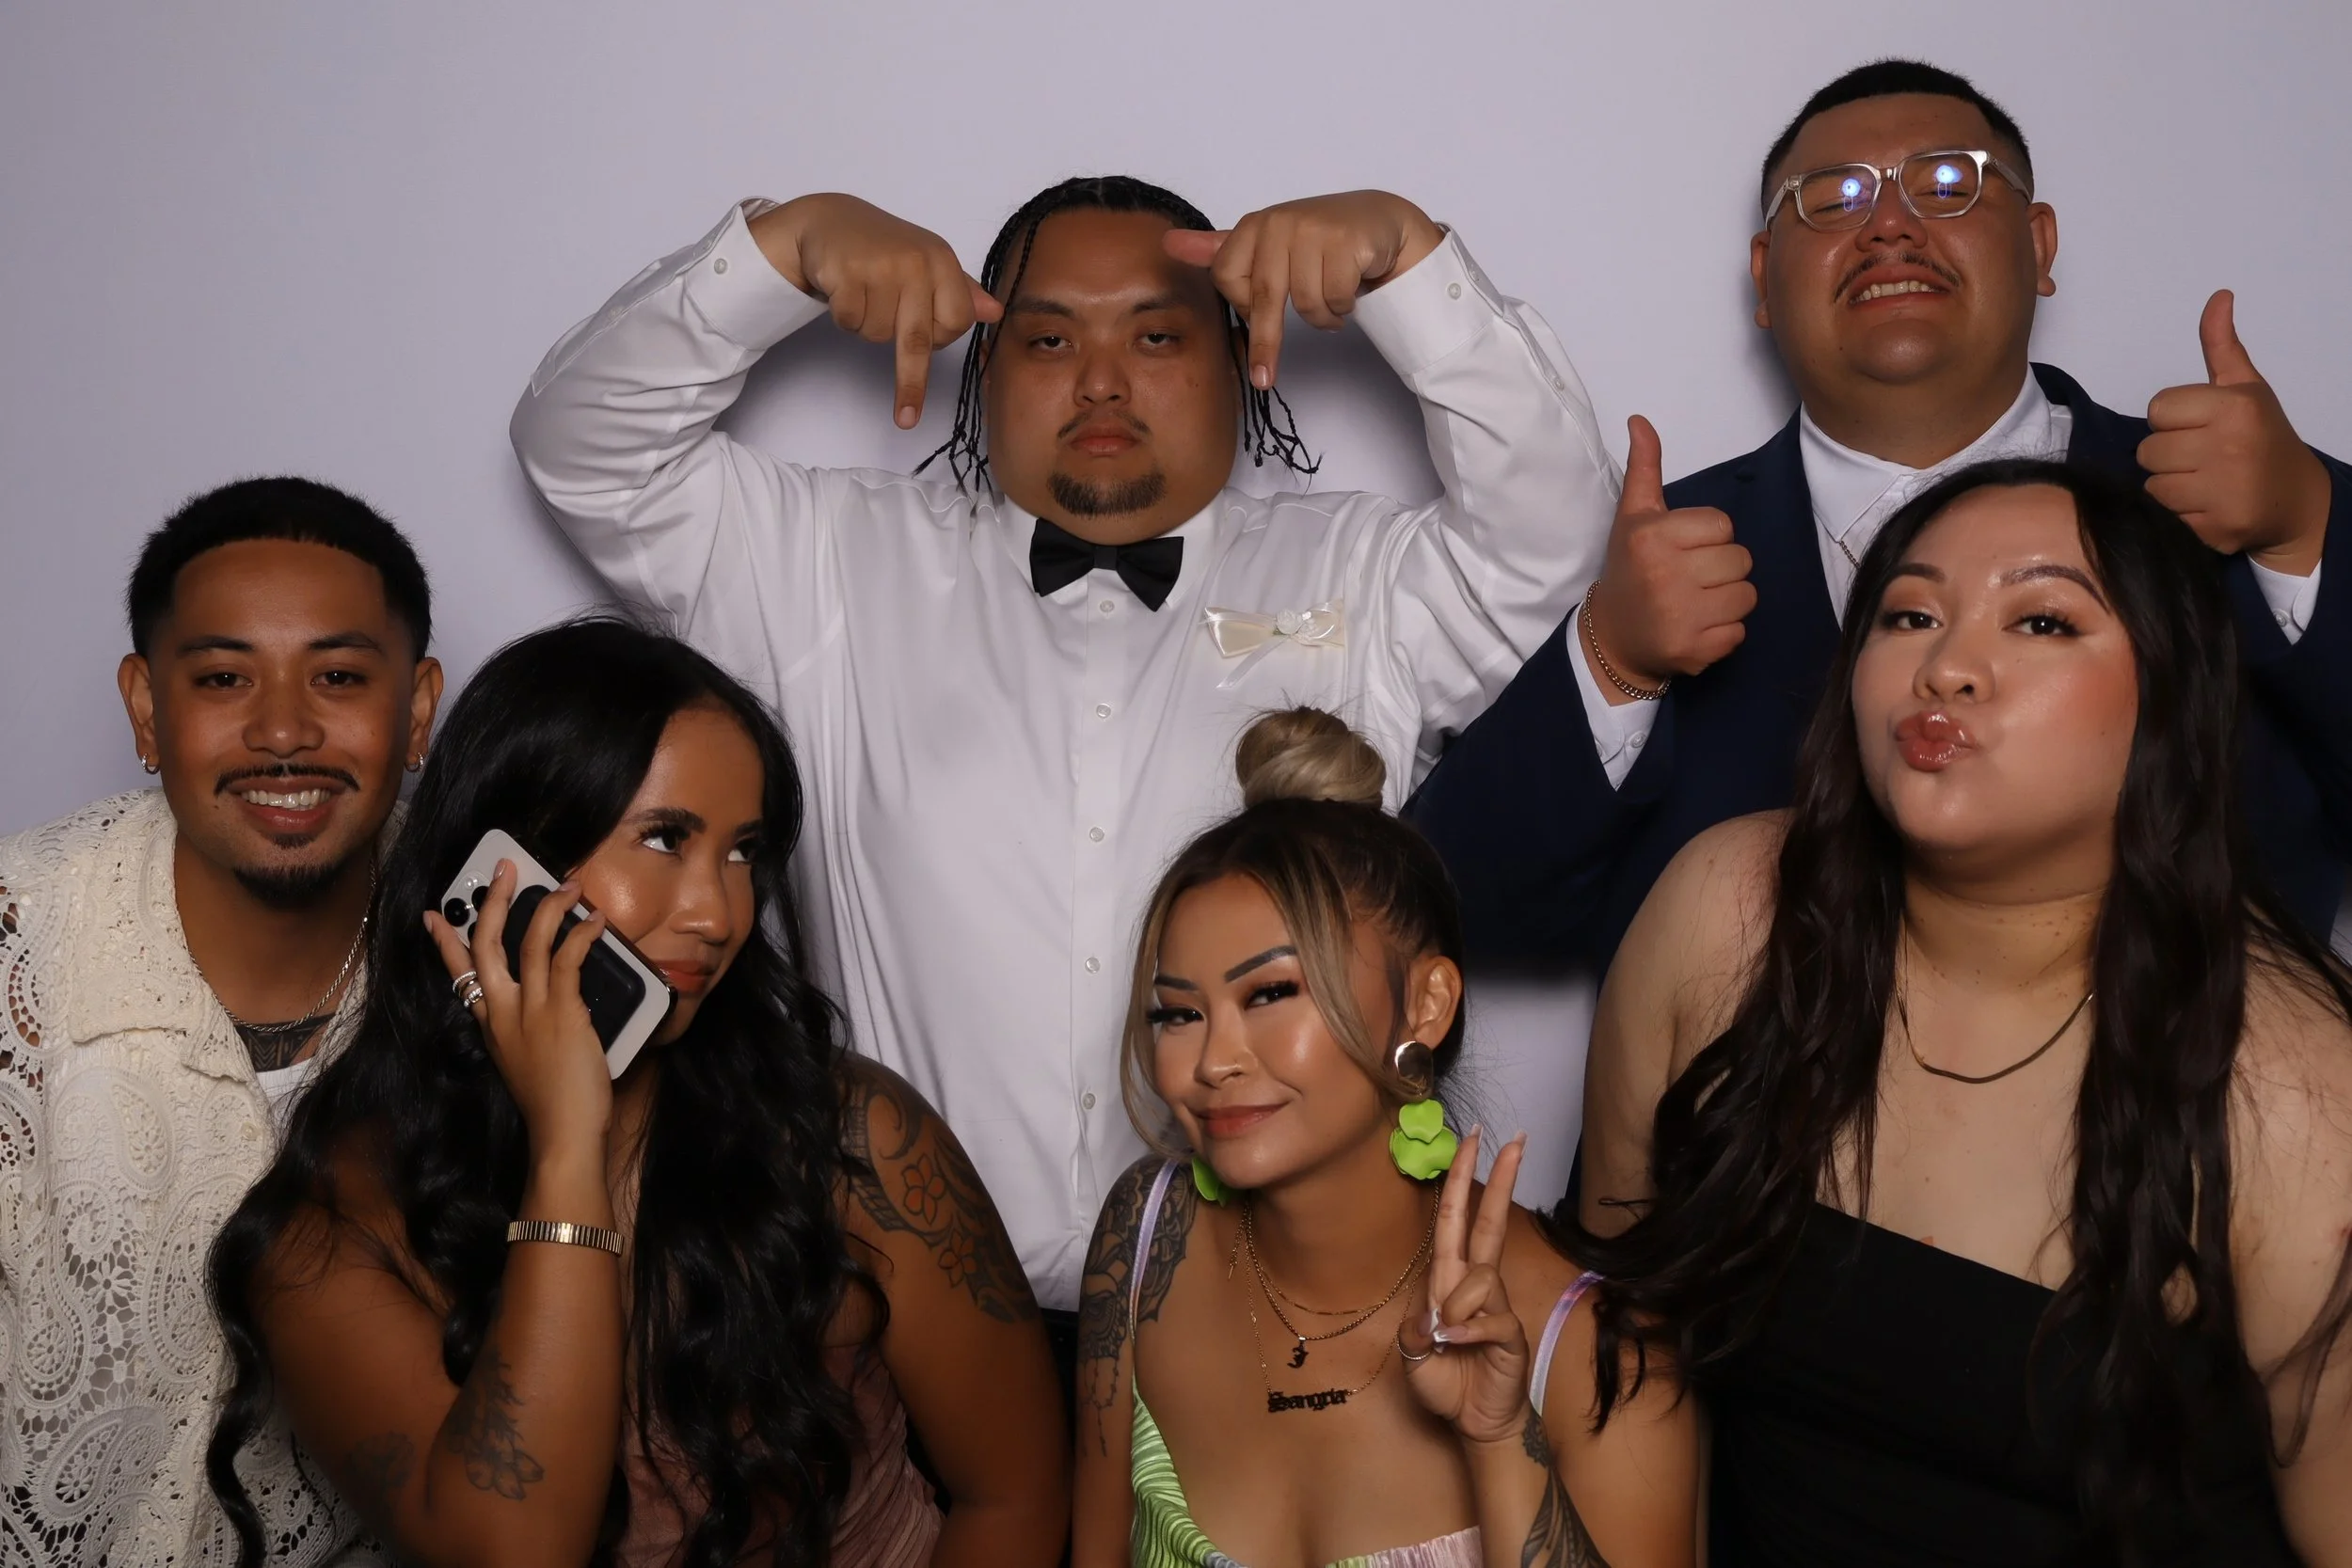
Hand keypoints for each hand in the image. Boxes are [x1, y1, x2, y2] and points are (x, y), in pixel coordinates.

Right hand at [425, 860, 614, 1161]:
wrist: (561, 1133)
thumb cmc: (553, 1105)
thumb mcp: (524, 1061)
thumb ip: (527, 1031)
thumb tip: (551, 1008)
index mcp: (491, 1024)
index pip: (460, 974)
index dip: (445, 941)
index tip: (430, 916)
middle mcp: (504, 1011)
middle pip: (487, 944)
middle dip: (495, 901)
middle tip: (505, 868)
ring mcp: (531, 1009)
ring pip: (529, 942)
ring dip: (548, 906)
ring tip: (569, 885)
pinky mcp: (562, 1010)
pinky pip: (567, 958)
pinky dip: (582, 934)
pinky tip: (596, 921)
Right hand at [749, 194, 1001, 430]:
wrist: (829, 221)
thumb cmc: (883, 249)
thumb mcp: (927, 262)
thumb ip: (960, 290)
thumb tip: (996, 313)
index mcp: (942, 259)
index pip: (957, 321)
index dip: (942, 337)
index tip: (930, 342)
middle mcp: (916, 261)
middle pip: (919, 340)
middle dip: (911, 384)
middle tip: (906, 418)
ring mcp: (881, 266)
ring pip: (878, 336)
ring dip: (867, 327)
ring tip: (863, 296)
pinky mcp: (846, 273)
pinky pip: (851, 323)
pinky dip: (845, 318)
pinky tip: (843, 290)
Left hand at [1162, 190, 1444, 389]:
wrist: (1378, 223)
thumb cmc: (1316, 240)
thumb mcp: (1266, 243)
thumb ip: (1220, 249)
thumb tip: (1169, 244)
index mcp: (1255, 223)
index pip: (1226, 277)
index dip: (1242, 303)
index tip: (1257, 310)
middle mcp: (1281, 221)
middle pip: (1263, 296)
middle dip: (1267, 342)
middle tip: (1265, 377)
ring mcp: (1316, 229)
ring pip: (1305, 304)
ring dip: (1321, 316)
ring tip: (1330, 300)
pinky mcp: (1348, 243)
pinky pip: (1335, 299)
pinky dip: (1342, 308)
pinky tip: (1349, 293)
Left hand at [1401, 1129, 1536, 1446]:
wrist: (1476, 1421)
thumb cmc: (1447, 1381)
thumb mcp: (1413, 1353)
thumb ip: (1416, 1328)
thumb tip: (1434, 1314)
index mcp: (1449, 1279)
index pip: (1457, 1218)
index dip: (1462, 1179)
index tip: (1472, 1140)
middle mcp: (1474, 1284)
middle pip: (1488, 1221)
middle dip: (1500, 1179)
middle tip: (1514, 1139)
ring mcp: (1495, 1306)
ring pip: (1477, 1277)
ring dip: (1455, 1308)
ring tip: (1448, 1341)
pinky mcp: (1508, 1332)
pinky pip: (1487, 1318)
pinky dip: (1467, 1333)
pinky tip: (1461, 1349)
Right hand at [1582, 416, 1754, 697]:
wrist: (1613, 639)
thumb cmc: (1630, 571)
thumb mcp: (1633, 518)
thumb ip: (1644, 469)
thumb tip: (1639, 420)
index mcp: (1652, 537)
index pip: (1723, 526)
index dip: (1709, 539)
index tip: (1683, 552)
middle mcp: (1665, 575)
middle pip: (1740, 560)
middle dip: (1723, 570)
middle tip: (1691, 581)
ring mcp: (1680, 617)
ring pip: (1747, 596)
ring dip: (1728, 602)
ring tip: (1697, 604)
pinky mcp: (1693, 651)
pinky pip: (1740, 632)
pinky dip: (1724, 634)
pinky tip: (1697, 629)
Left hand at [2140, 290, 2332, 574]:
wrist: (2297, 501)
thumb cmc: (2264, 437)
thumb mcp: (2247, 388)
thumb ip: (2222, 345)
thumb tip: (2219, 296)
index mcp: (2234, 407)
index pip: (2157, 409)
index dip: (2172, 420)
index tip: (2199, 427)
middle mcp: (2230, 447)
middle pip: (2148, 451)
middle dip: (2167, 454)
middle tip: (2201, 457)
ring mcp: (2224, 492)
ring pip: (2152, 486)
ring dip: (2170, 487)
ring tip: (2203, 482)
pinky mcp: (2217, 529)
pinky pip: (2166, 517)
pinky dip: (2180, 516)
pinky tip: (2207, 507)